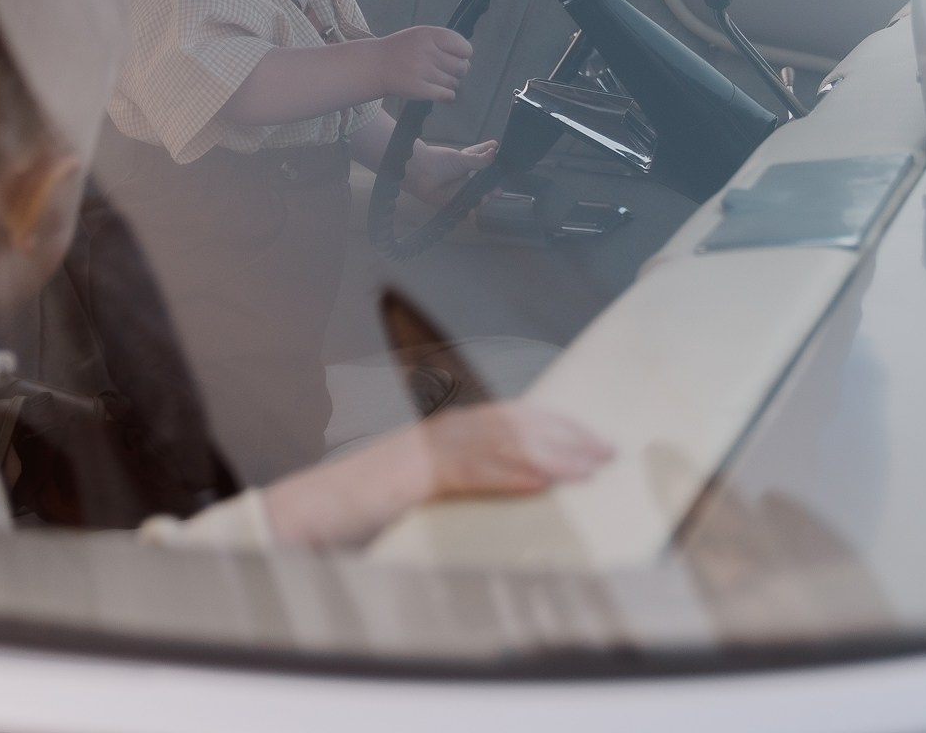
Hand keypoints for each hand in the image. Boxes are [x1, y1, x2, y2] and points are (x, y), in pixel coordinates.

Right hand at [259, 399, 611, 549]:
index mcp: (447, 431)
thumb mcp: (432, 488)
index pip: (513, 418)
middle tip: (607, 453)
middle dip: (566, 437)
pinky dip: (506, 477)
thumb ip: (470, 481)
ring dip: (549, 456)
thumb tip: (522, 488)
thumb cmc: (372, 506)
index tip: (595, 440)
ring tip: (585, 470)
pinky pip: (469, 472)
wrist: (318, 509)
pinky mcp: (414, 474)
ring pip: (500, 445)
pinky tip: (537, 485)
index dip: (558, 426)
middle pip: (515, 424)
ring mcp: (426, 450)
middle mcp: (441, 431)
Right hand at [369, 24, 473, 101]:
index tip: (455, 57)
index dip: (464, 54)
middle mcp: (426, 51)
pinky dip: (447, 95)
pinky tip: (440, 92)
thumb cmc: (403, 50)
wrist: (375, 65)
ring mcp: (421, 71)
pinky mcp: (418, 89)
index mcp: (429, 35)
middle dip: (458, 70)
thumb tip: (467, 61)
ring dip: (450, 83)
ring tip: (437, 79)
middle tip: (446, 70)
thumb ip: (444, 42)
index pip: (464, 47)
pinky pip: (446, 95)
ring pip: (454, 82)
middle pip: (461, 67)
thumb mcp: (421, 36)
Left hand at [404, 138, 497, 204]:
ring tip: (487, 198)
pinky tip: (473, 213)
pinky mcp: (452, 203)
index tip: (501, 158)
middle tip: (498, 190)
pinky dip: (469, 213)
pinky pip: (463, 210)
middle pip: (483, 184)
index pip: (484, 161)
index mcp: (468, 164)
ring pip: (476, 198)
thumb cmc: (439, 161)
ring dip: (483, 199)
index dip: (493, 160)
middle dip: (492, 188)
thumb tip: (495, 151)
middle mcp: (465, 178)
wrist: (419, 171)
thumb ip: (479, 159)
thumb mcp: (462, 158)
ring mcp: (459, 191)